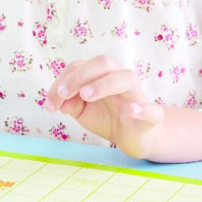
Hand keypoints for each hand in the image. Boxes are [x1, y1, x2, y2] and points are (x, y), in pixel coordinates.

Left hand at [42, 56, 165, 158]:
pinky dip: (142, 109)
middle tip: (63, 94)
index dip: (61, 82)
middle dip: (79, 76)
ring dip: (103, 84)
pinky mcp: (151, 117)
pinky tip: (131, 110)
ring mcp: (137, 96)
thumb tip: (61, 103)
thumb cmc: (107, 118)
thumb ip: (71, 104)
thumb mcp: (82, 111)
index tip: (49, 103)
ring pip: (124, 78)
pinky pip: (152, 110)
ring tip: (85, 95)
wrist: (134, 138)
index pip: (80, 67)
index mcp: (102, 75)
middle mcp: (120, 79)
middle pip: (102, 63)